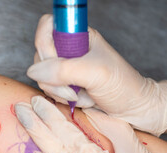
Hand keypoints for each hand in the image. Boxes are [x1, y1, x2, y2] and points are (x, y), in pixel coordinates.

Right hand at [27, 14, 166, 135]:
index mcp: (78, 36)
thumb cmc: (122, 86)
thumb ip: (63, 70)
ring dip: (60, 92)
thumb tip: (33, 71)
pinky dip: (63, 99)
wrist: (133, 109)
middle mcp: (69, 50)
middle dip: (53, 77)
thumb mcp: (95, 73)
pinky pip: (49, 91)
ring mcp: (66, 69)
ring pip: (42, 77)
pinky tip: (81, 100)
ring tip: (82, 95)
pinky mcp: (65, 86)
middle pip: (40, 56)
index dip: (45, 45)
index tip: (57, 62)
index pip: (46, 27)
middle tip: (74, 88)